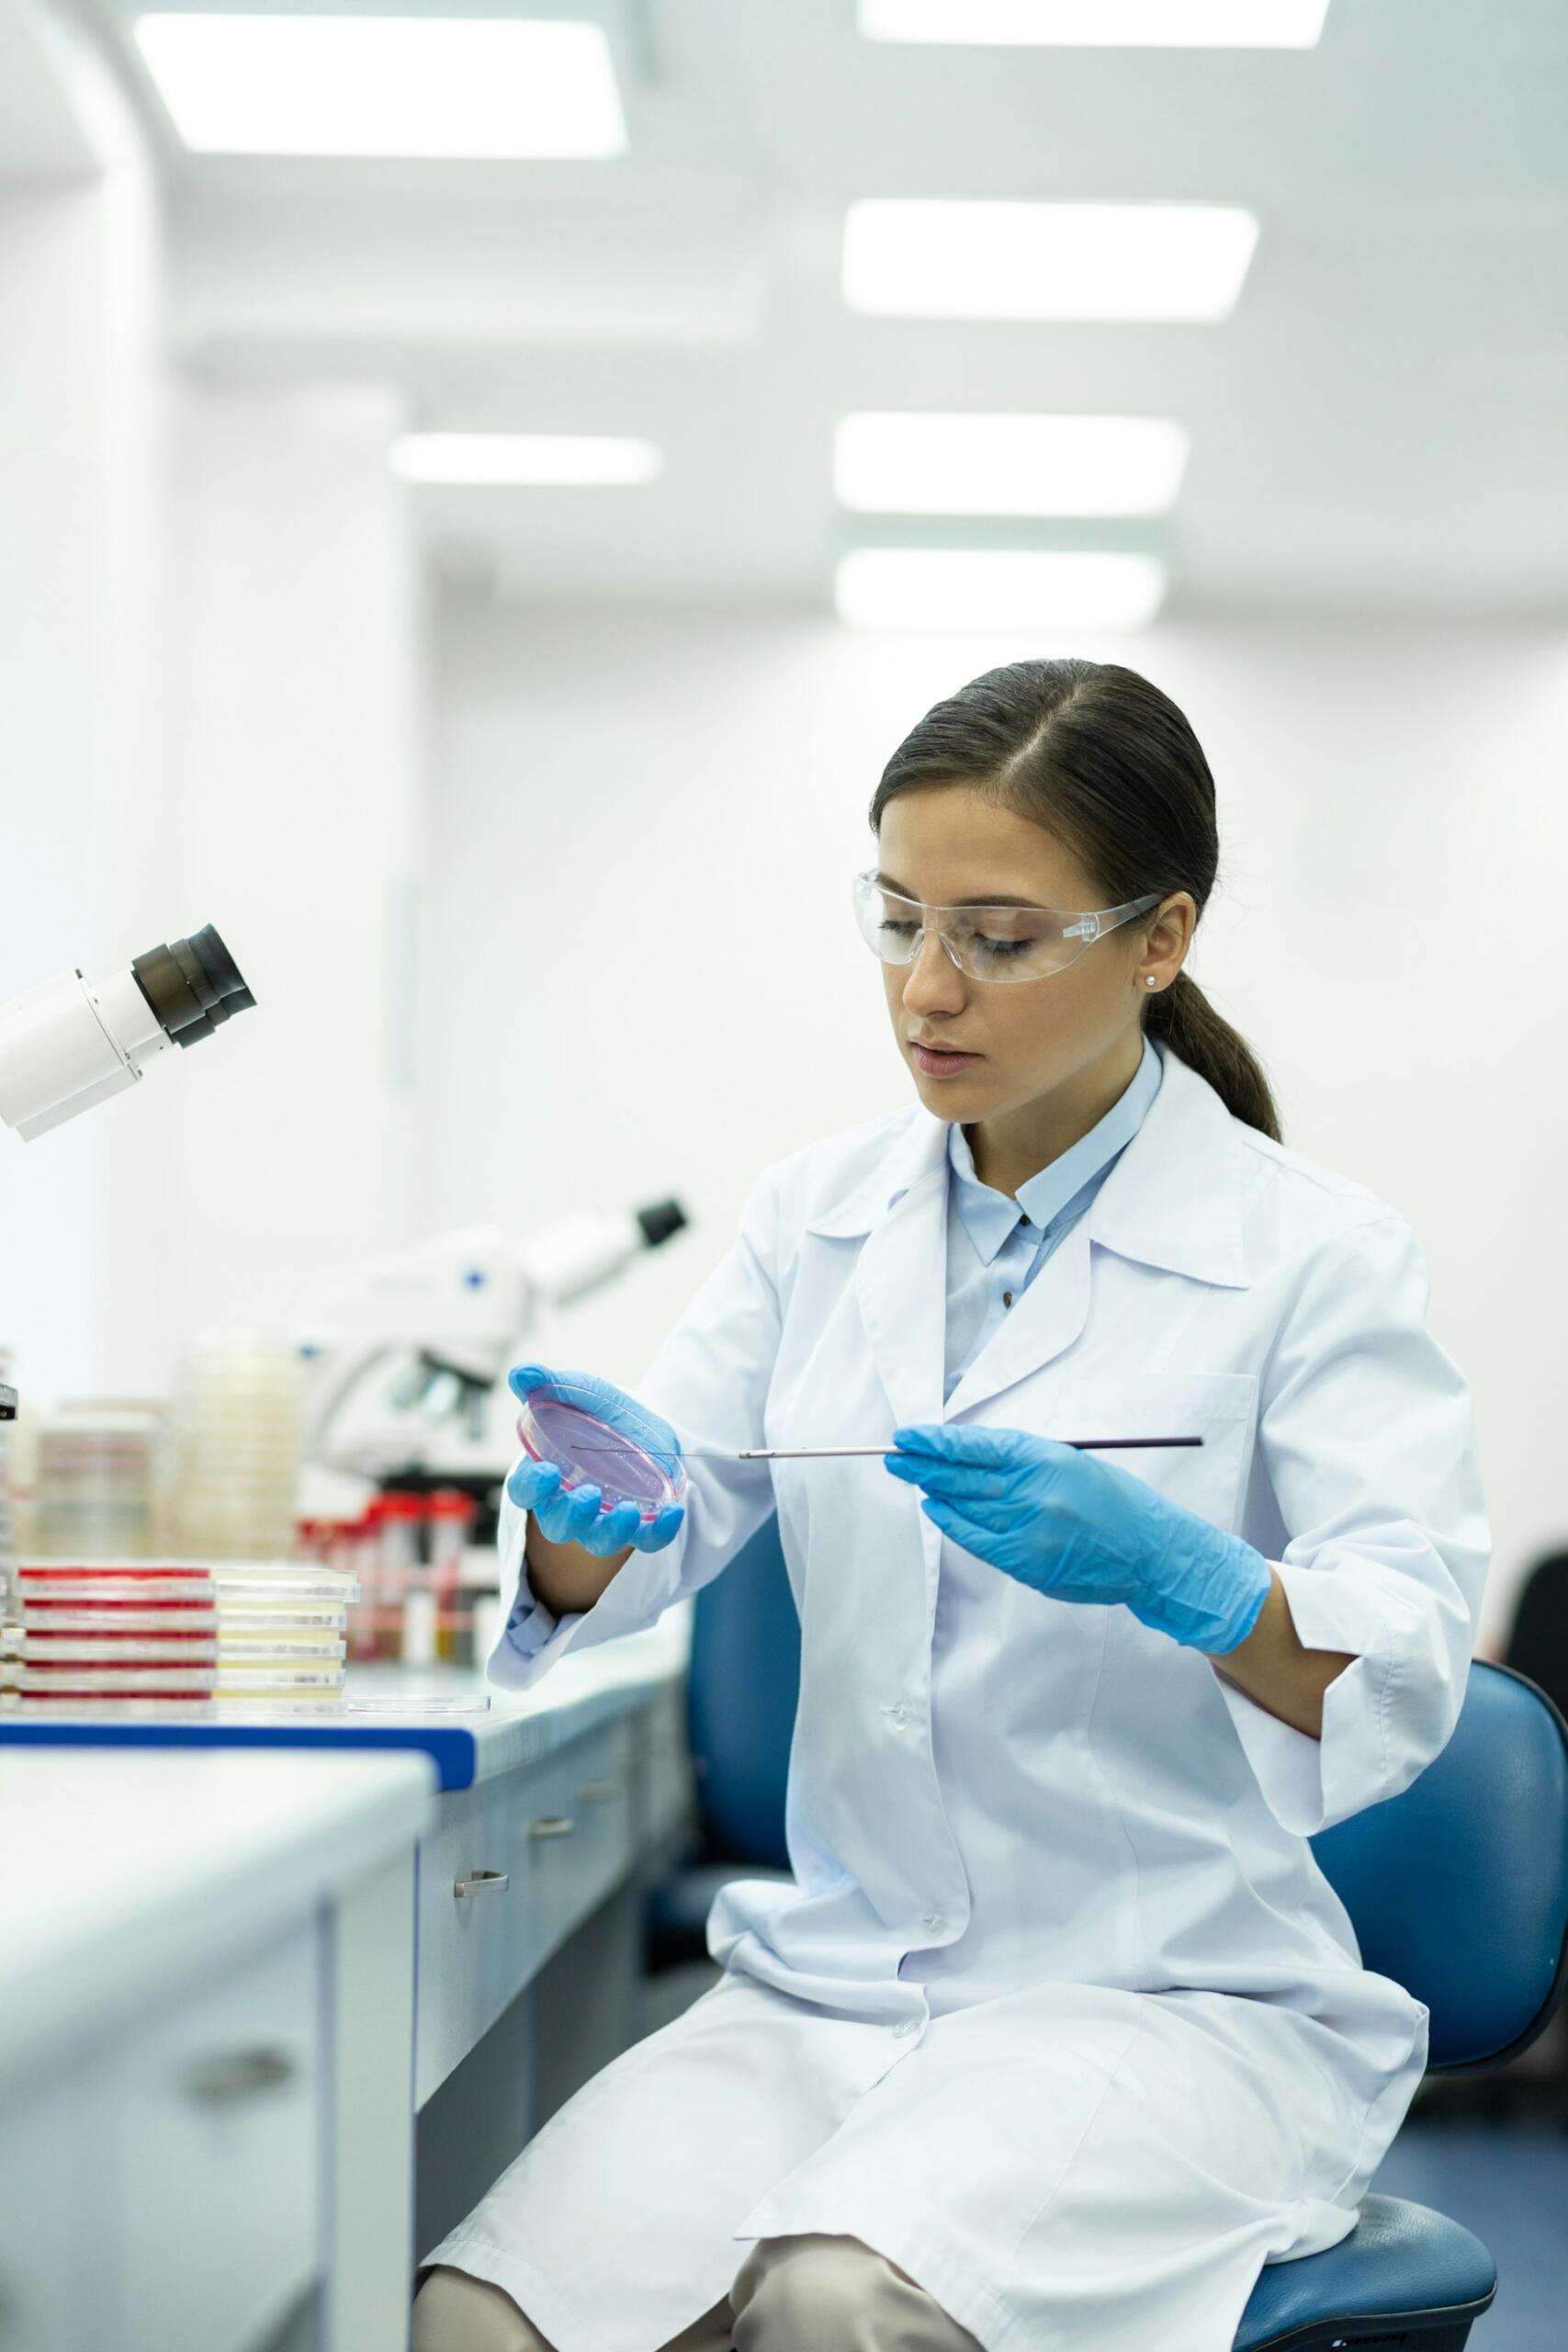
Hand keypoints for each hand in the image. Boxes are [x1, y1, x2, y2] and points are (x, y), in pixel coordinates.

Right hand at [506, 1363, 685, 1556]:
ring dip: (611, 1531)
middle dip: (571, 1515)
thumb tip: (521, 1372)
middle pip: (559, 1525)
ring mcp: (604, 1520)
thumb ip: (546, 1384)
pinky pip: (647, 1539)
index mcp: (545, 1476)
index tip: (546, 1472)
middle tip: (588, 1495)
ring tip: (627, 1512)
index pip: (525, 1491)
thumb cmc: (594, 1415)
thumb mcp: (574, 1394)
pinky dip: (659, 1532)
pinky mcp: (639, 1526)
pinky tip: (672, 1512)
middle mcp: (569, 1506)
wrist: (636, 1428)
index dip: (531, 1486)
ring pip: (600, 1541)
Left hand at [884, 1422, 1270, 1654]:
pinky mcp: (1027, 1561)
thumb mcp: (1070, 1463)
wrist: (1151, 1551)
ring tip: (909, 1477)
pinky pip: (978, 1540)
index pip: (977, 1447)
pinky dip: (952, 1524)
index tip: (909, 1437)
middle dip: (924, 1465)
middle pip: (963, 1476)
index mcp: (1045, 1459)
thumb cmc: (1115, 1502)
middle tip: (894, 1455)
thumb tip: (971, 1459)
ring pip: (966, 1506)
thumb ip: (1023, 1462)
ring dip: (934, 1490)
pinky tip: (935, 1510)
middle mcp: (1033, 1492)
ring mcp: (1028, 1530)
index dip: (937, 1442)